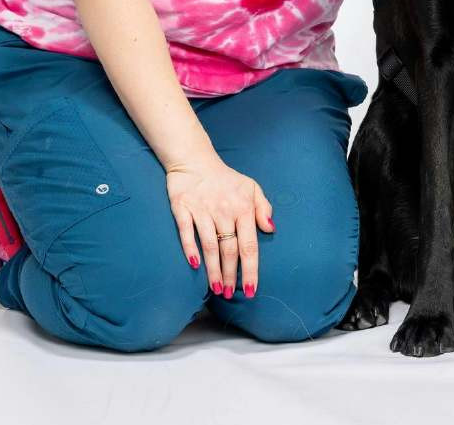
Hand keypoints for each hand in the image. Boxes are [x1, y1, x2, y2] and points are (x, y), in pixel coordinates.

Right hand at [165, 155, 274, 299]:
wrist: (195, 160)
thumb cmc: (226, 178)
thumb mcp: (251, 187)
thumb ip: (263, 208)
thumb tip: (270, 229)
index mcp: (243, 208)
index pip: (249, 245)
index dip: (250, 269)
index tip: (250, 289)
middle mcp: (224, 211)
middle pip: (229, 250)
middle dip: (231, 275)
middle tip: (230, 294)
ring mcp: (203, 210)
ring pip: (210, 246)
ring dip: (213, 270)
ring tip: (217, 289)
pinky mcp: (183, 208)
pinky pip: (187, 232)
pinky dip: (191, 249)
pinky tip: (195, 265)